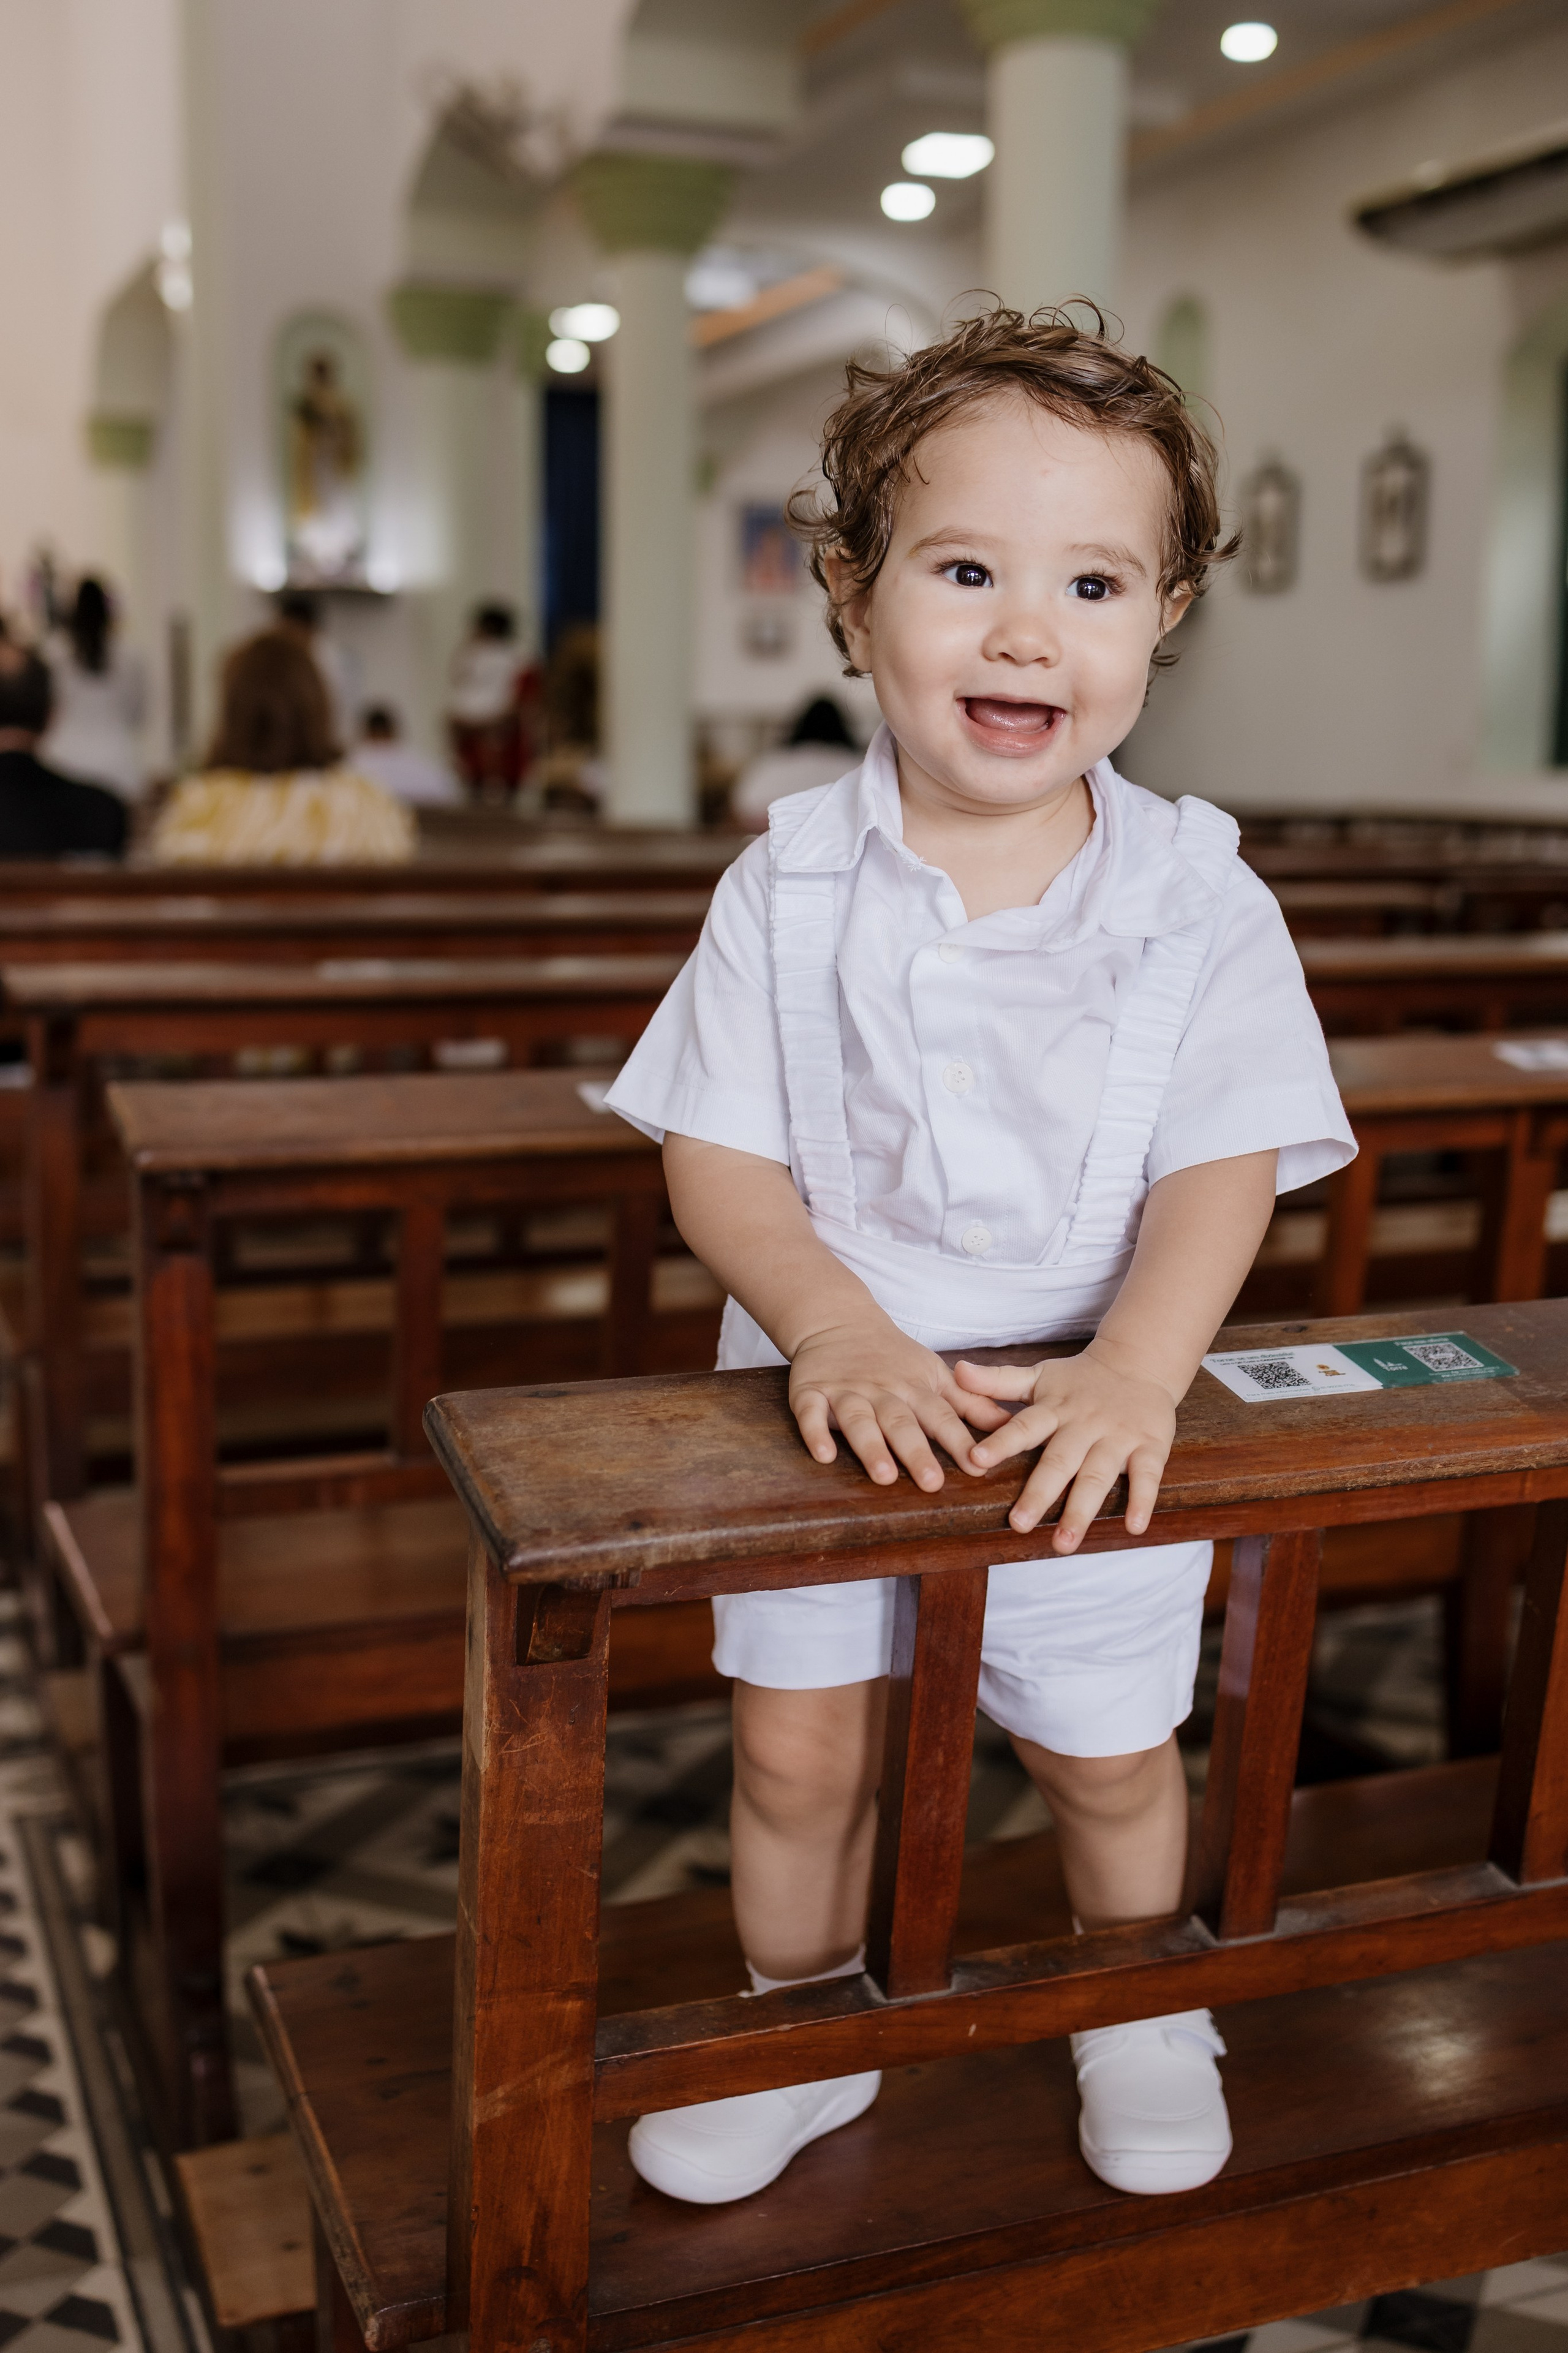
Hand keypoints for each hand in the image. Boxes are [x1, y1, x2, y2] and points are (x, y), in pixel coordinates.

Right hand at [791, 1318, 1010, 1492]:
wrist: (838, 1319)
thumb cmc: (893, 1356)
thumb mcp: (935, 1374)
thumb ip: (970, 1404)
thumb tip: (1011, 1426)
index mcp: (915, 1388)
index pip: (941, 1416)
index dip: (960, 1441)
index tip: (980, 1466)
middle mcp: (882, 1390)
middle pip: (901, 1422)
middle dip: (917, 1452)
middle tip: (932, 1483)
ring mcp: (845, 1391)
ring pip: (859, 1420)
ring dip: (870, 1447)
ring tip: (883, 1476)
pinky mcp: (810, 1392)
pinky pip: (810, 1413)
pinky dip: (815, 1432)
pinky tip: (823, 1455)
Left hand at [956, 1346, 1177, 1549]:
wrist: (1138, 1362)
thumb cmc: (1079, 1379)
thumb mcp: (1038, 1376)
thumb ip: (998, 1380)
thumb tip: (957, 1371)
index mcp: (1054, 1409)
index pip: (1024, 1426)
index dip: (1001, 1442)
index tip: (977, 1460)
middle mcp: (1083, 1425)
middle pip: (1059, 1462)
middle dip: (1039, 1494)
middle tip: (1017, 1525)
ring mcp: (1117, 1437)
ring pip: (1097, 1476)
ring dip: (1081, 1511)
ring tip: (1064, 1544)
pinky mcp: (1149, 1446)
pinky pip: (1147, 1476)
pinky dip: (1142, 1501)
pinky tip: (1134, 1527)